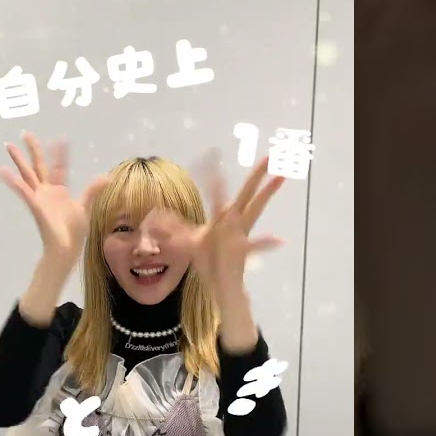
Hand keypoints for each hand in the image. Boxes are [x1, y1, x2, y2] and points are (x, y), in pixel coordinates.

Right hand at [0, 133, 106, 267]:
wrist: (65, 250)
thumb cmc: (73, 232)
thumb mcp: (85, 207)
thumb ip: (92, 190)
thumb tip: (106, 176)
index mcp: (59, 190)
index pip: (59, 166)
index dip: (59, 153)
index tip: (60, 138)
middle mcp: (47, 191)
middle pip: (38, 165)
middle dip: (32, 149)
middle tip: (25, 133)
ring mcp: (39, 197)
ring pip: (26, 174)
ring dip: (17, 160)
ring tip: (8, 146)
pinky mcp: (34, 205)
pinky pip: (22, 191)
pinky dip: (12, 181)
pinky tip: (2, 171)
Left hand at [147, 151, 283, 298]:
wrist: (220, 282)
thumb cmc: (207, 259)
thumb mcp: (187, 241)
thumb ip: (173, 227)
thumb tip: (154, 218)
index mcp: (222, 217)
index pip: (218, 189)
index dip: (214, 172)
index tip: (212, 153)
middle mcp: (235, 221)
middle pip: (247, 193)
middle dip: (256, 175)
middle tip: (269, 156)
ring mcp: (240, 233)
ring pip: (255, 210)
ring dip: (267, 193)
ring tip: (280, 176)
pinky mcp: (241, 249)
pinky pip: (256, 246)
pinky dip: (267, 243)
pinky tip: (280, 240)